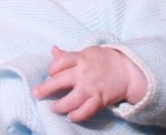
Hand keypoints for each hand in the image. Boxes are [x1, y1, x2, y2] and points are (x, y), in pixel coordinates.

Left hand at [32, 46, 148, 121]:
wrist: (128, 70)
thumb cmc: (105, 60)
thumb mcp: (87, 53)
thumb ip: (68, 55)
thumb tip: (53, 50)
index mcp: (80, 58)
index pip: (59, 63)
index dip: (51, 69)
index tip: (50, 74)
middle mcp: (84, 73)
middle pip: (59, 81)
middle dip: (45, 89)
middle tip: (36, 94)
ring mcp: (91, 87)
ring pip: (70, 100)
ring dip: (59, 106)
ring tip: (54, 108)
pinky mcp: (100, 99)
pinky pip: (86, 111)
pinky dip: (77, 115)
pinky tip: (71, 116)